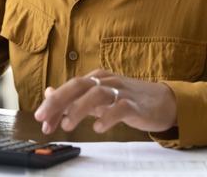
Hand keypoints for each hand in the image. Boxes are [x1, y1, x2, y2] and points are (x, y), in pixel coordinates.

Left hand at [34, 69, 176, 134]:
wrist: (164, 102)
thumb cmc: (129, 99)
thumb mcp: (99, 96)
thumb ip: (75, 97)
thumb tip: (49, 93)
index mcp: (97, 80)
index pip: (70, 88)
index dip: (53, 103)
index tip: (41, 120)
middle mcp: (107, 82)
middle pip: (78, 85)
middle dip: (58, 101)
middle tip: (42, 117)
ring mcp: (122, 92)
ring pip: (97, 94)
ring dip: (79, 109)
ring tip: (67, 125)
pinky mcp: (135, 105)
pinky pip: (120, 108)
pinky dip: (107, 117)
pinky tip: (98, 127)